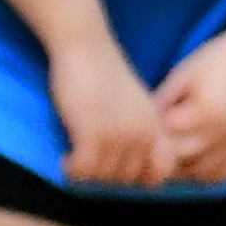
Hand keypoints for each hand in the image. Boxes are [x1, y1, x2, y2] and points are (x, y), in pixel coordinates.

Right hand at [45, 34, 174, 187]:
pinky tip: (65, 160)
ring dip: (88, 175)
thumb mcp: (132, 102)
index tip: (116, 169)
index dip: (140, 178)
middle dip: (107, 177)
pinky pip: (85, 170)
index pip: (160, 171)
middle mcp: (142, 134)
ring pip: (105, 177)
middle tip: (88, 167)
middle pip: (128, 178)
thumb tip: (125, 155)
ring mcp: (119, 136)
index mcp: (154, 126)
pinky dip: (73, 171)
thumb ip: (137, 126)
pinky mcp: (92, 134)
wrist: (86, 48)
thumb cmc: (102, 71)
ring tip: (75, 163)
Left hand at [154, 36, 225, 185]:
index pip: (165, 137)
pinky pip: (224, 174)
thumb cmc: (215, 60)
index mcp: (205, 112)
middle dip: (163, 152)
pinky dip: (207, 173)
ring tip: (173, 149)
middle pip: (180, 160)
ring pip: (201, 173)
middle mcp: (224, 132)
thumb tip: (139, 125)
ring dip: (182, 167)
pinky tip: (195, 157)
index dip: (150, 133)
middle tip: (153, 140)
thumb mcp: (182, 75)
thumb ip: (161, 101)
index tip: (142, 126)